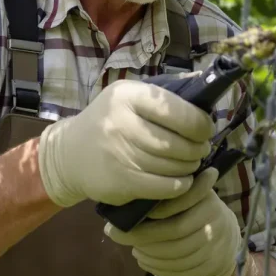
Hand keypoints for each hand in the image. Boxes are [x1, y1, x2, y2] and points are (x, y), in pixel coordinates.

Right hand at [37, 78, 214, 206]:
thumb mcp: (129, 96)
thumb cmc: (110, 121)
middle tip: (201, 150)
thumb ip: (163, 94)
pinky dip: (179, 186)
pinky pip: (162, 186)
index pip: (178, 110)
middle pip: (178, 142)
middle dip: (198, 148)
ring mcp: (119, 153)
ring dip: (189, 167)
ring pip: (172, 165)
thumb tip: (203, 89)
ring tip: (191, 164)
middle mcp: (121, 122)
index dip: (200, 123)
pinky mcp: (119, 180)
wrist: (70, 153)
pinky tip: (182, 181)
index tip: (206, 129)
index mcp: (128, 95)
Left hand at [104, 168, 240, 275]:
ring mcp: (216, 244)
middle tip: (116, 234)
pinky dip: (158, 267)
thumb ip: (166, 195)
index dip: (153, 210)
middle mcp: (214, 218)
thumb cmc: (193, 210)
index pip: (178, 202)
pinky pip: (181, 270)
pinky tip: (145, 260)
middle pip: (174, 231)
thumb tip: (125, 200)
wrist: (223, 235)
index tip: (130, 214)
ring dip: (149, 254)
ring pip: (176, 254)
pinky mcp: (212, 264)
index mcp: (206, 197)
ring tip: (133, 249)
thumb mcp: (186, 194)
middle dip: (142, 235)